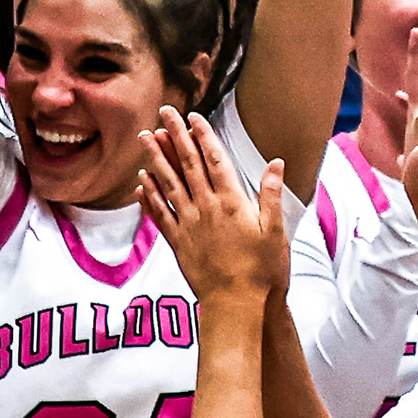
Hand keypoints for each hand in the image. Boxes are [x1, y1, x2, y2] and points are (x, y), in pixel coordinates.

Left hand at [137, 109, 291, 307]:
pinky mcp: (178, 243)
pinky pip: (159, 215)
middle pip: (188, 165)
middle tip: (164, 112)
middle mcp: (206, 209)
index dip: (203, 136)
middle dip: (176, 136)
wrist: (236, 306)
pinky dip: (149, 196)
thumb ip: (272, 196)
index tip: (193, 115)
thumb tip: (276, 163)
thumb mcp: (276, 232)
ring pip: (168, 185)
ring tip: (146, 137)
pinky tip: (141, 182)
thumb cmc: (263, 271)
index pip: (215, 161)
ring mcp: (189, 226)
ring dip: (156, 159)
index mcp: (232, 203)